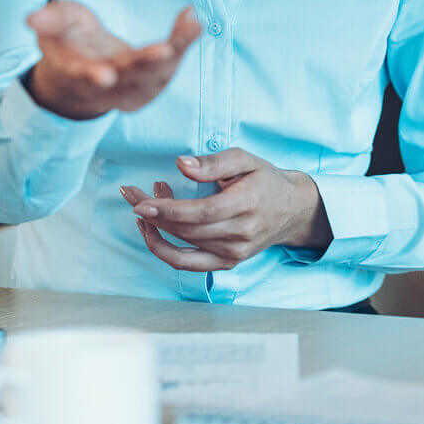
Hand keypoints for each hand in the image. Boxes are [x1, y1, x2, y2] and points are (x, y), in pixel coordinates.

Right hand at [23, 0, 201, 119]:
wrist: (86, 70)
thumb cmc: (69, 42)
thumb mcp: (55, 26)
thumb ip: (49, 21)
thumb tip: (31, 17)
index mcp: (77, 74)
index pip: (84, 78)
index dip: (92, 77)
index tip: (104, 76)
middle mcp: (108, 88)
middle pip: (129, 80)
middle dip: (147, 65)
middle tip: (165, 50)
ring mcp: (134, 89)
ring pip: (157, 76)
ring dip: (176, 51)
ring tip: (191, 25)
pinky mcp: (154, 83)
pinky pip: (172, 66)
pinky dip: (184, 44)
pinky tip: (193, 21)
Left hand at [121, 149, 331, 271]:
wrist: (292, 210)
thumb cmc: (265, 180)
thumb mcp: (245, 160)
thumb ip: (213, 163)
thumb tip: (180, 165)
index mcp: (247, 204)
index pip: (201, 213)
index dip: (168, 210)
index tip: (140, 202)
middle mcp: (240, 234)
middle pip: (187, 229)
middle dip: (153, 213)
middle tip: (131, 194)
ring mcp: (233, 253)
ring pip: (183, 245)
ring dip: (156, 227)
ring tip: (143, 206)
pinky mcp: (227, 263)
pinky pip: (188, 264)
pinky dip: (165, 250)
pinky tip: (152, 232)